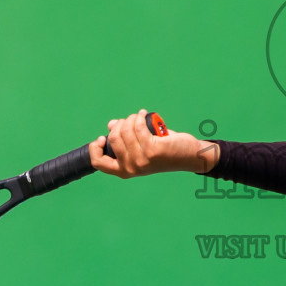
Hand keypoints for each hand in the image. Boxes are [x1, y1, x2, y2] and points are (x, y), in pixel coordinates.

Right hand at [90, 110, 217, 178]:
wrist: (189, 156)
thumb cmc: (164, 152)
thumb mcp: (141, 147)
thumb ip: (125, 139)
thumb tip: (111, 124)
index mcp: (124, 171)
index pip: (98, 162)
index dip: (96, 147)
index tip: (104, 136)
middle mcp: (131, 168)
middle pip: (113, 138)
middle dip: (119, 124)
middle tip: (129, 120)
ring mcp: (142, 160)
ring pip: (125, 130)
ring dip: (130, 118)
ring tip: (138, 116)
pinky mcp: (152, 150)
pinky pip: (138, 127)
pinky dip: (139, 117)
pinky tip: (144, 114)